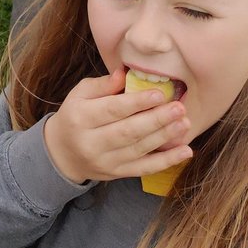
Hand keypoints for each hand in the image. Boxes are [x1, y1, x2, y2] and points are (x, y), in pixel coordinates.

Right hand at [43, 67, 191, 183]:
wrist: (62, 153)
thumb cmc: (75, 115)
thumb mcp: (80, 94)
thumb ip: (103, 85)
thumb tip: (124, 74)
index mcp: (80, 117)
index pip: (112, 110)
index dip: (137, 102)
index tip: (159, 94)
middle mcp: (91, 142)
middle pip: (128, 131)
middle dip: (156, 120)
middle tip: (179, 108)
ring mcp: (105, 161)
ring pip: (139, 149)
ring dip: (165, 137)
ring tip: (184, 123)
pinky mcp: (117, 173)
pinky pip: (145, 168)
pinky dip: (167, 161)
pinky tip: (185, 151)